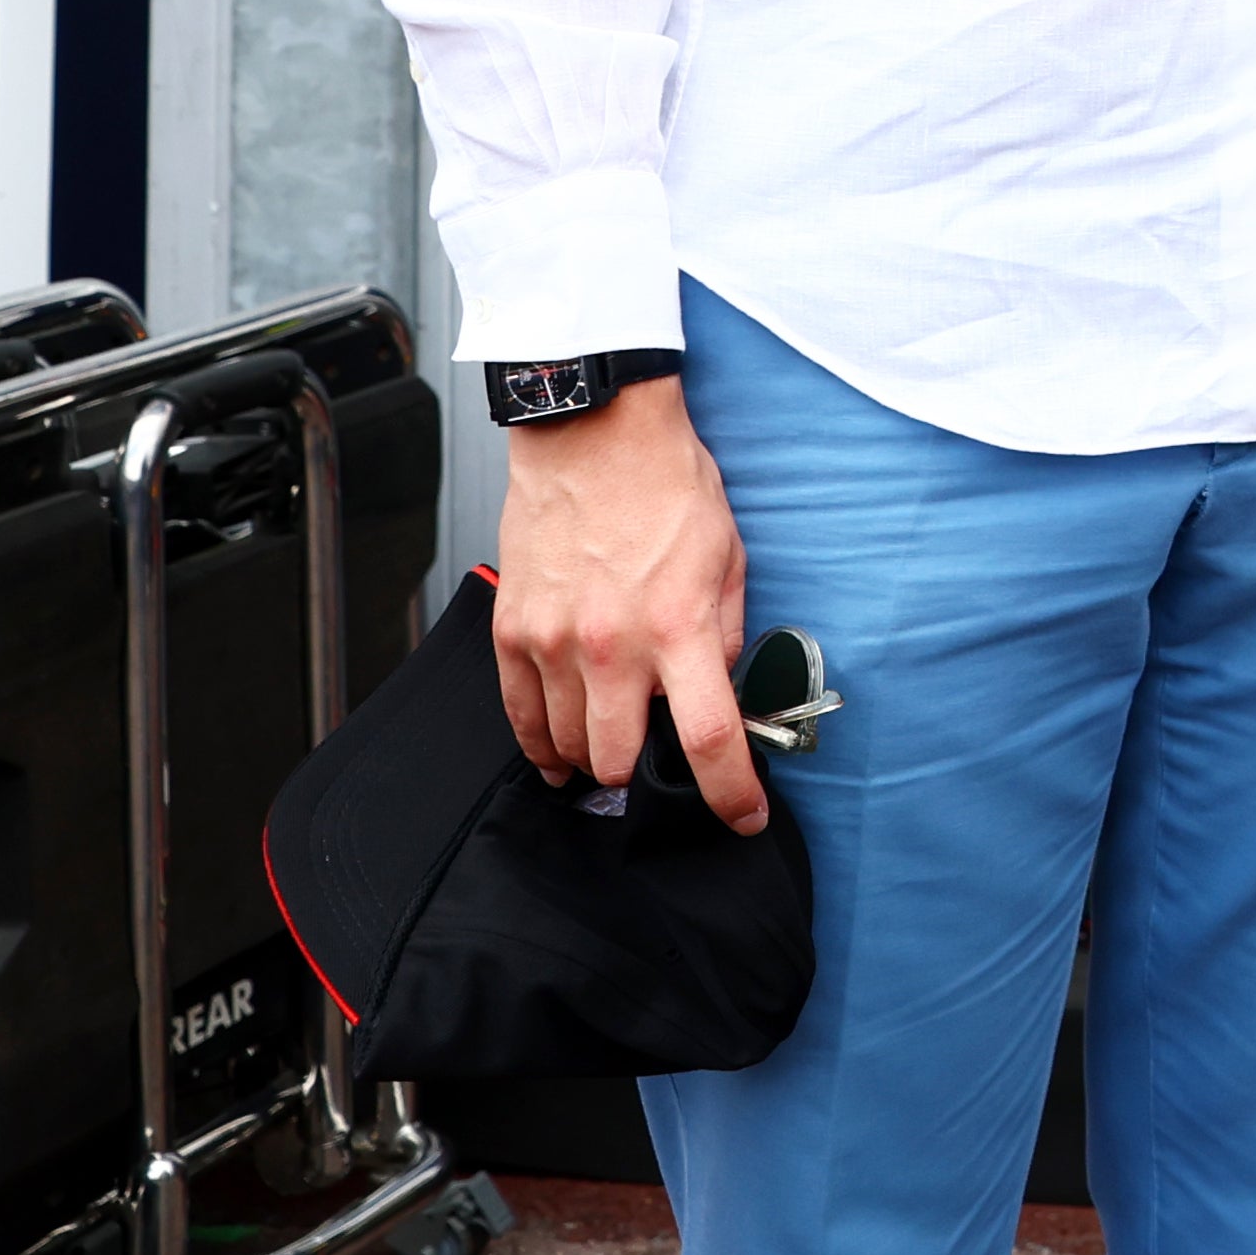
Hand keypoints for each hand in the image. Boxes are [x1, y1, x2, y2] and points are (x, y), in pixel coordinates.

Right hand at [491, 380, 767, 832]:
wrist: (594, 437)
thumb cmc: (667, 486)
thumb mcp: (729, 558)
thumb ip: (725, 633)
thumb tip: (720, 689)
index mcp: (679, 626)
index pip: (708, 737)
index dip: (730, 792)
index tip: (742, 818)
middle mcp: (612, 645)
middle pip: (621, 759)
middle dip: (644, 774)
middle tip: (657, 757)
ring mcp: (553, 643)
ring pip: (568, 746)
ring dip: (592, 758)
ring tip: (608, 747)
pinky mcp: (512, 633)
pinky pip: (520, 717)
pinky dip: (540, 744)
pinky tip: (557, 752)